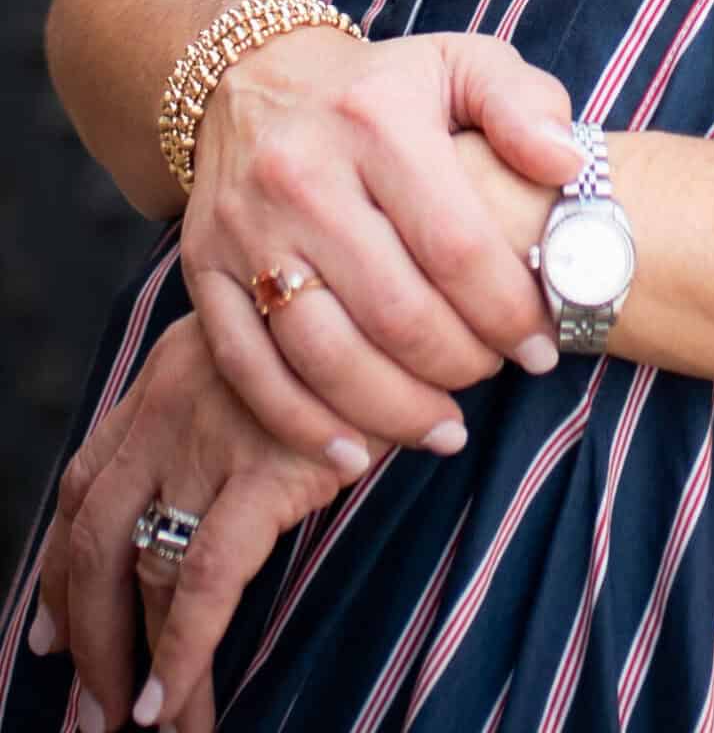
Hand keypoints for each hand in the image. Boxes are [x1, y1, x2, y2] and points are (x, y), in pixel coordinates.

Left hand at [31, 313, 369, 732]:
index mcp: (165, 375)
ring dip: (133, 659)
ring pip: (145, 567)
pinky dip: (183, 647)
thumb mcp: (265, 346)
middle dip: (84, 629)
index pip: (85, 481)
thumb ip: (225, 402)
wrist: (404, 284)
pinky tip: (172, 701)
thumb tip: (207, 493)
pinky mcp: (268, 467)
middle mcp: (170, 403)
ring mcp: (213, 435)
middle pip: (97, 533)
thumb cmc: (351, 322)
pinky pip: (208, 576)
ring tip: (143, 724)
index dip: (60, 563)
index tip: (50, 631)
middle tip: (88, 703)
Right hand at [181, 25, 577, 459]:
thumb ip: (525, 106)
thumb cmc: (382, 86)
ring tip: (445, 428)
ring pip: (323, 352)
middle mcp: (305, 177)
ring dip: (393, 410)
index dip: (507, 310)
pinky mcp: (205, 272)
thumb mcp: (463, 63)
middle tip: (494, 377)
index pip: (454, 243)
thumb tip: (568, 169)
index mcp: (378, 122)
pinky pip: (250, 369)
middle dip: (459, 364)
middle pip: (393, 310)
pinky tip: (355, 453)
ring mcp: (248, 230)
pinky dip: (303, 424)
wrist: (253, 79)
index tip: (543, 346)